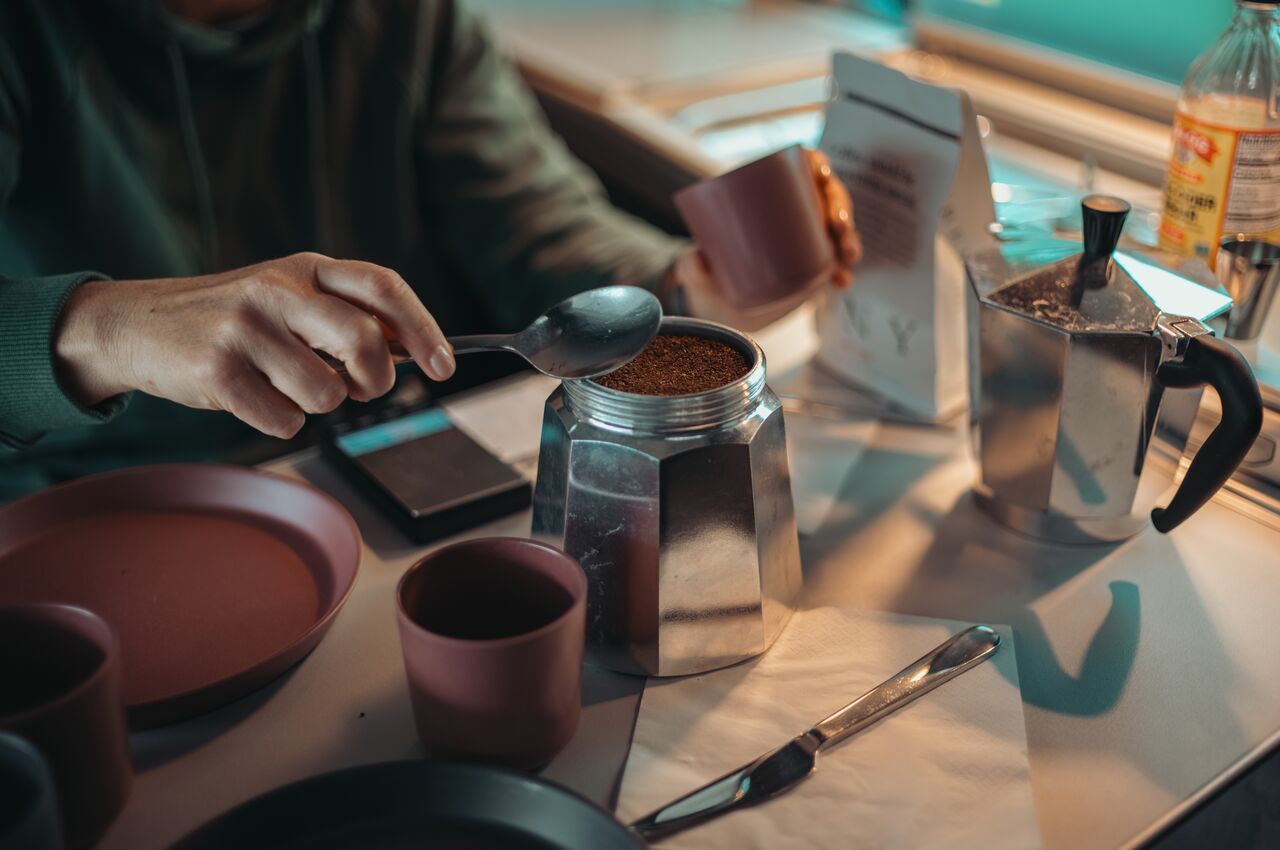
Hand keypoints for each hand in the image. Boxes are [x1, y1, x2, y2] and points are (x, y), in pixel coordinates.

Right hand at [54, 252, 454, 438]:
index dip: (423, 328)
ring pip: (325, 392)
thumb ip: (346, 315)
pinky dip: (281, 422)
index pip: (383, 287)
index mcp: (306, 268)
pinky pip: (284, 420)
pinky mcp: (216, 370)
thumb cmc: (234, 320)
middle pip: (363, 341)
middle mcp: (277, 289)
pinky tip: (254, 399)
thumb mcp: (288, 297)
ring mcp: (244, 328)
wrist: (137, 326)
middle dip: (375, 378)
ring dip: (318, 404)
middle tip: (363, 388)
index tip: (444, 366)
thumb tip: (417, 350)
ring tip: (287, 385)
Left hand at [677, 148, 861, 329]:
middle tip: (837, 226)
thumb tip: (697, 258)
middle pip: (827, 196)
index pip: (798, 167)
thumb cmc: (710, 279)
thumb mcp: (698, 272)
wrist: (721, 312)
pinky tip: (842, 282)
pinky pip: (838, 265)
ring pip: (839, 229)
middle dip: (841, 206)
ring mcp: (808, 241)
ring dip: (851, 238)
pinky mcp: (816, 268)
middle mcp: (792, 214)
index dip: (817, 163)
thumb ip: (691, 267)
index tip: (822, 174)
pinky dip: (843, 272)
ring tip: (846, 256)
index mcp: (767, 197)